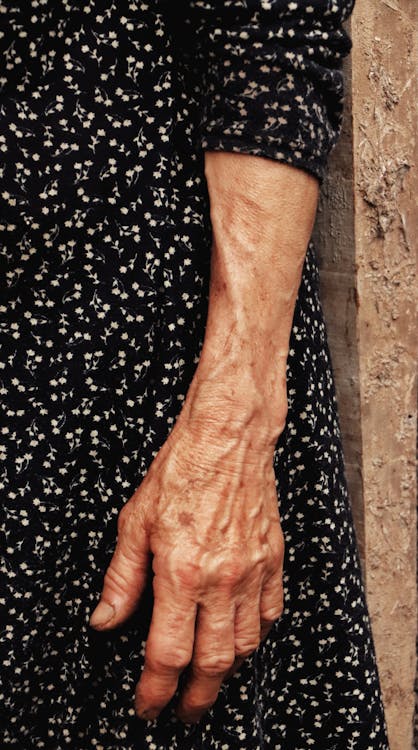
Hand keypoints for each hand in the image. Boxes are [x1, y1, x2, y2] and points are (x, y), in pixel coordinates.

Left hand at [89, 407, 284, 723]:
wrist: (228, 439)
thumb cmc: (183, 471)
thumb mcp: (135, 523)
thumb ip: (122, 579)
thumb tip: (105, 620)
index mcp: (181, 572)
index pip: (168, 653)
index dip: (155, 690)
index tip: (148, 705)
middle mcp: (222, 580)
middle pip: (212, 663)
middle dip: (196, 698)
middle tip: (184, 710)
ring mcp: (253, 571)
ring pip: (246, 646)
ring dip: (226, 672)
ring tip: (211, 680)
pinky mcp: (273, 559)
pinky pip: (272, 614)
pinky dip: (257, 636)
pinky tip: (244, 637)